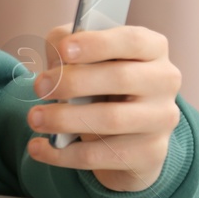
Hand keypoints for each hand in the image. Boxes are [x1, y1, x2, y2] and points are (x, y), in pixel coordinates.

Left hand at [25, 23, 180, 190]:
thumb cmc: (94, 78)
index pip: (134, 41)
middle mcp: (164, 82)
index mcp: (151, 49)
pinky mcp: (150, 154)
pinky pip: (104, 156)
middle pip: (121, 78)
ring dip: (65, 120)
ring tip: (34, 119)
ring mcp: (161, 120)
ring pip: (112, 120)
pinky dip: (65, 154)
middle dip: (72, 82)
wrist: (121, 130)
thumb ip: (65, 43)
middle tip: (38, 88)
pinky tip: (38, 148)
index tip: (65, 50)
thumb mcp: (80, 54)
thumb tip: (57, 56)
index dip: (99, 44)